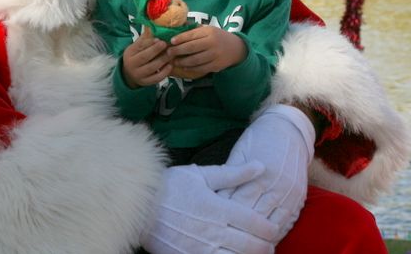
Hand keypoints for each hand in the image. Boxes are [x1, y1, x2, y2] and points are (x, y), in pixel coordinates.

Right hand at [122, 28, 172, 87]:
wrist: (130, 73)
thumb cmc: (138, 55)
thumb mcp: (138, 45)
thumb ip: (147, 36)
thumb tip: (155, 22)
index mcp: (130, 52)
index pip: (139, 46)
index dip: (150, 42)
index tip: (159, 38)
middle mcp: (132, 64)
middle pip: (144, 57)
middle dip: (156, 50)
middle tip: (166, 44)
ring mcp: (138, 75)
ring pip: (151, 68)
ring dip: (163, 60)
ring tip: (171, 54)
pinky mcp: (145, 82)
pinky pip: (156, 78)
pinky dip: (164, 72)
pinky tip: (170, 65)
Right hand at [141, 163, 279, 253]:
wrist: (137, 206)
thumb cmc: (168, 186)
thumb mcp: (201, 174)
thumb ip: (233, 173)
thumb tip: (260, 166)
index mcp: (219, 208)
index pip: (256, 223)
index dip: (270, 229)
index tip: (273, 229)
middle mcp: (214, 231)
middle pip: (251, 246)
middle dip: (266, 247)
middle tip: (268, 246)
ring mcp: (202, 249)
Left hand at [167, 27, 246, 77]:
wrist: (236, 48)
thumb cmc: (217, 37)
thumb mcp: (208, 30)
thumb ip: (194, 31)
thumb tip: (175, 29)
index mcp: (209, 32)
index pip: (192, 35)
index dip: (180, 38)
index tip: (171, 41)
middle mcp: (212, 43)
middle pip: (191, 47)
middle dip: (178, 50)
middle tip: (168, 52)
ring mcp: (215, 55)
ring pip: (195, 60)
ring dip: (182, 61)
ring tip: (174, 61)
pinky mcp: (216, 65)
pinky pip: (200, 68)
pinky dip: (191, 68)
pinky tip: (184, 67)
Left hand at [222, 105, 314, 238]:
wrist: (288, 129)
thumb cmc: (258, 140)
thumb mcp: (239, 152)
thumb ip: (230, 175)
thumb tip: (214, 196)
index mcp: (259, 173)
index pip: (239, 202)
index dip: (225, 215)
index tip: (212, 224)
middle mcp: (276, 185)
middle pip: (255, 216)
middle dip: (239, 230)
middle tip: (224, 240)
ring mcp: (290, 193)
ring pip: (272, 223)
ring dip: (258, 237)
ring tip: (243, 246)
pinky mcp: (299, 197)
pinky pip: (286, 222)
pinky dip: (274, 233)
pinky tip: (263, 240)